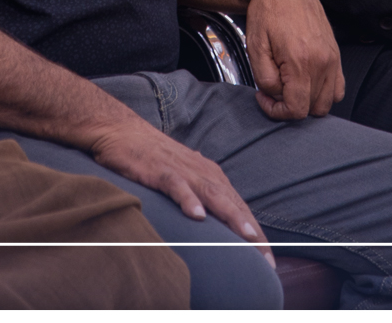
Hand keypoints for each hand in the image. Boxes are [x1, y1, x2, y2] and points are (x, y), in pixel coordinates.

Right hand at [86, 110, 274, 267]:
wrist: (122, 130)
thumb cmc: (152, 156)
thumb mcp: (182, 176)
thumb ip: (199, 194)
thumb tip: (211, 221)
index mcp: (210, 176)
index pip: (239, 207)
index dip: (256, 233)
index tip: (269, 260)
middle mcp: (202, 172)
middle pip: (233, 204)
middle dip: (252, 232)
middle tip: (267, 259)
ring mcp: (182, 170)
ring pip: (212, 194)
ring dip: (231, 215)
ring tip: (246, 237)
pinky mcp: (159, 169)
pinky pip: (177, 186)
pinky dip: (189, 199)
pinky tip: (197, 215)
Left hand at [242, 0, 343, 119]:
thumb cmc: (268, 11)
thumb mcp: (255, 47)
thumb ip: (265, 78)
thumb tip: (276, 95)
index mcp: (301, 61)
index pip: (297, 109)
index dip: (276, 111)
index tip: (263, 97)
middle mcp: (322, 62)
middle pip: (313, 109)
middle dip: (290, 106)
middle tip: (273, 89)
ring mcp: (333, 58)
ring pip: (328, 102)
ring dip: (308, 101)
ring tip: (289, 85)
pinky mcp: (336, 54)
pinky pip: (338, 88)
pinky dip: (324, 92)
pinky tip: (305, 81)